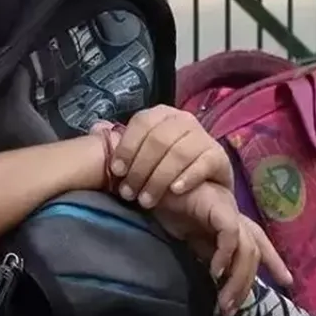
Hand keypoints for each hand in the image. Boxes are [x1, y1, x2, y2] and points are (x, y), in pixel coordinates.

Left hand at [106, 106, 232, 208]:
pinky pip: (203, 163)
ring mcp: (203, 136)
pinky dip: (187, 177)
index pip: (142, 123)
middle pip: (158, 139)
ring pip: (179, 152)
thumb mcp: (141, 158)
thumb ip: (122, 146)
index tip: (116, 172)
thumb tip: (96, 131)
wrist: (202, 191)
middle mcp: (184, 120)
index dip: (127, 147)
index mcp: (162, 115)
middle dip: (140, 169)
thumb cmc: (164, 172)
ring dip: (159, 178)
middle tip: (129, 193)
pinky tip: (175, 190)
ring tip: (146, 200)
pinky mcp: (219, 156)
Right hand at [154, 183, 291, 315]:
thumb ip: (208, 253)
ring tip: (223, 301)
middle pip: (253, 252)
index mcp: (230, 221)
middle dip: (246, 283)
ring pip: (246, 247)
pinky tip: (214, 273)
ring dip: (237, 278)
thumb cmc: (168, 208)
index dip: (274, 261)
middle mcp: (233, 215)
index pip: (259, 242)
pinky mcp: (217, 205)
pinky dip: (225, 256)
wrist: (151, 186)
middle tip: (230, 309)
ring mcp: (227, 209)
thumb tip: (220, 278)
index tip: (286, 281)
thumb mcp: (191, 239)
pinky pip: (229, 234)